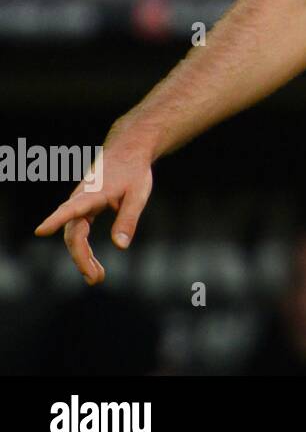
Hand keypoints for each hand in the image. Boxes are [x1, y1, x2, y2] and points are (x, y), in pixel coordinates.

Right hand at [34, 137, 154, 284]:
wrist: (127, 152)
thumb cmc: (134, 172)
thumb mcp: (138, 194)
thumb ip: (129, 219)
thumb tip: (121, 246)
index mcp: (93, 192)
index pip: (72, 208)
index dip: (57, 219)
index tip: (41, 230)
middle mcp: (81, 199)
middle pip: (74, 233)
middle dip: (82, 257)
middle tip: (96, 278)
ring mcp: (79, 205)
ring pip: (75, 235)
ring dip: (83, 257)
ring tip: (97, 277)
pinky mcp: (83, 209)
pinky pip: (79, 232)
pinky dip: (85, 249)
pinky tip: (93, 265)